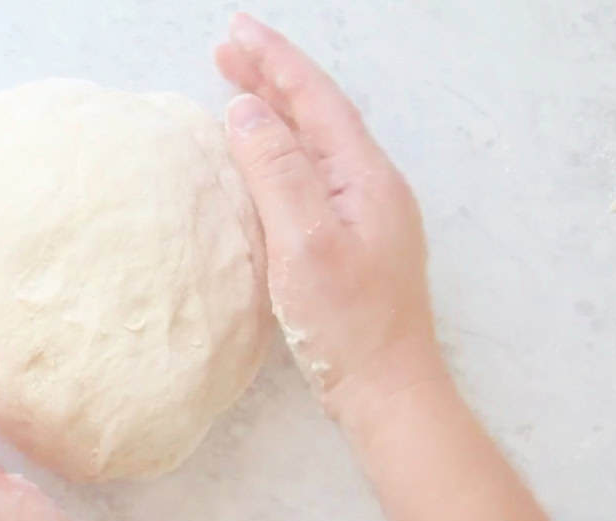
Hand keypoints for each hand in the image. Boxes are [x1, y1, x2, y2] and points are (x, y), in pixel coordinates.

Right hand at [216, 13, 446, 430]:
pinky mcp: (352, 242)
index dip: (274, 60)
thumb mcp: (305, 243)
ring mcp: (364, 214)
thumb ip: (277, 172)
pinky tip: (263, 160)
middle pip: (317, 114)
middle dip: (272, 77)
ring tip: (238, 88)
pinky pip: (312, 175)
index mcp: (364, 177)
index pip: (315, 99)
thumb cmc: (349, 325)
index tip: (235, 30)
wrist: (389, 390)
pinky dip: (281, 152)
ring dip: (276, 112)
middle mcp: (370, 186)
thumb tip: (247, 113)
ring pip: (314, 144)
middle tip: (226, 48)